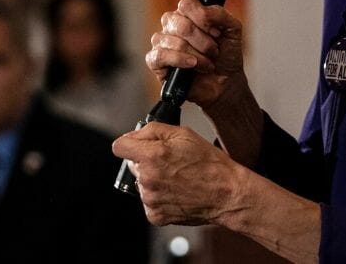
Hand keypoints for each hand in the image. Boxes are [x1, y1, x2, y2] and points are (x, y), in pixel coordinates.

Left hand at [111, 121, 241, 225]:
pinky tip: (177, 192)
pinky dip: (160, 197)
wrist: (227, 194)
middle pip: (132, 165)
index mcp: (152, 156)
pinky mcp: (155, 215)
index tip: (138, 146)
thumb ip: (153, 130)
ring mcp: (150, 199)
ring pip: (142, 184)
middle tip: (171, 163)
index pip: (119, 147)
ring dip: (154, 180)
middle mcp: (147, 179)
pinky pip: (149, 201)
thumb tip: (134, 134)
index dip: (130, 143)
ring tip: (178, 179)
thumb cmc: (210, 164)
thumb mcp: (184, 133)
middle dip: (147, 161)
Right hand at [147, 0, 247, 110]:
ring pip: (173, 41)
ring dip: (197, 55)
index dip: (203, 18)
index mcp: (188, 13)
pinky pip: (159, 55)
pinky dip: (179, 60)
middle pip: (181, 24)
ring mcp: (162, 42)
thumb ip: (220, 14)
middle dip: (203, 42)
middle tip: (214, 51)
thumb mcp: (232, 29)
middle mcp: (172, 24)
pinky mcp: (155, 61)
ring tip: (206, 63)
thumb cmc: (226, 55)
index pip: (186, 4)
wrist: (225, 82)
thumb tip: (203, 11)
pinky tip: (191, 65)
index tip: (216, 32)